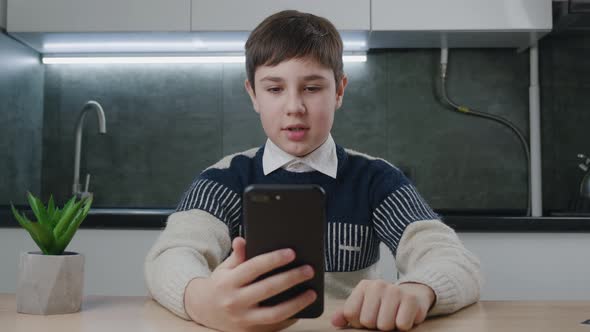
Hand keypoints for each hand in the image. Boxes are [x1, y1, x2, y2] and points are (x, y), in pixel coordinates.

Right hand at [184, 237, 316, 331]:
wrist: (204, 311)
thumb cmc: (221, 284)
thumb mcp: (225, 268)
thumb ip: (237, 255)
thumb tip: (242, 239)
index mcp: (228, 282)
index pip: (253, 268)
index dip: (273, 259)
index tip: (291, 253)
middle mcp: (235, 302)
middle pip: (268, 289)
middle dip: (291, 278)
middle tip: (308, 270)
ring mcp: (243, 319)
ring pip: (274, 313)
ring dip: (296, 303)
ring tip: (312, 293)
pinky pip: (275, 326)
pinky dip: (291, 318)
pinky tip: (303, 308)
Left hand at [331, 280, 434, 330]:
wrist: (412, 295)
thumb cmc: (383, 305)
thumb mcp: (363, 306)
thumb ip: (347, 314)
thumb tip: (334, 322)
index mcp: (363, 286)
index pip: (350, 313)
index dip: (358, 321)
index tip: (368, 315)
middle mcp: (378, 285)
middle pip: (367, 321)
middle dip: (375, 325)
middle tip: (383, 316)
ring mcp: (395, 291)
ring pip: (384, 325)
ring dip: (390, 326)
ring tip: (393, 317)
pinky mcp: (411, 300)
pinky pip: (402, 325)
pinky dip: (403, 326)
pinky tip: (403, 316)